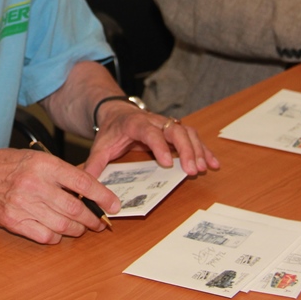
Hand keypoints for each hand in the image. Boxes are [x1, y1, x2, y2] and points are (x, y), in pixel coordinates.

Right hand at [0, 148, 119, 244]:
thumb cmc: (2, 165)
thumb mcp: (32, 157)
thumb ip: (58, 171)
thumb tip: (87, 187)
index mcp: (43, 164)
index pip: (82, 181)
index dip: (102, 196)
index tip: (114, 205)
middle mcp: (35, 183)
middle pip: (75, 208)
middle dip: (93, 219)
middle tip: (100, 222)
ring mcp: (23, 204)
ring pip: (63, 225)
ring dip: (77, 230)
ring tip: (81, 228)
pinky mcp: (13, 221)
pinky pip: (44, 235)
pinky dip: (56, 237)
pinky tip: (57, 232)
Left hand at [82, 101, 219, 178]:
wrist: (117, 113)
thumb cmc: (111, 132)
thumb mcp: (99, 147)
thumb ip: (94, 166)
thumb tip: (87, 186)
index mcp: (135, 124)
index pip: (150, 132)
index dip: (159, 146)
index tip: (167, 163)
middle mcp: (154, 121)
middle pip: (174, 130)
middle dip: (186, 150)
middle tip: (192, 170)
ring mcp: (167, 124)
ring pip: (187, 132)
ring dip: (197, 150)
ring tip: (204, 168)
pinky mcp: (175, 130)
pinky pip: (193, 137)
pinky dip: (204, 149)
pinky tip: (213, 163)